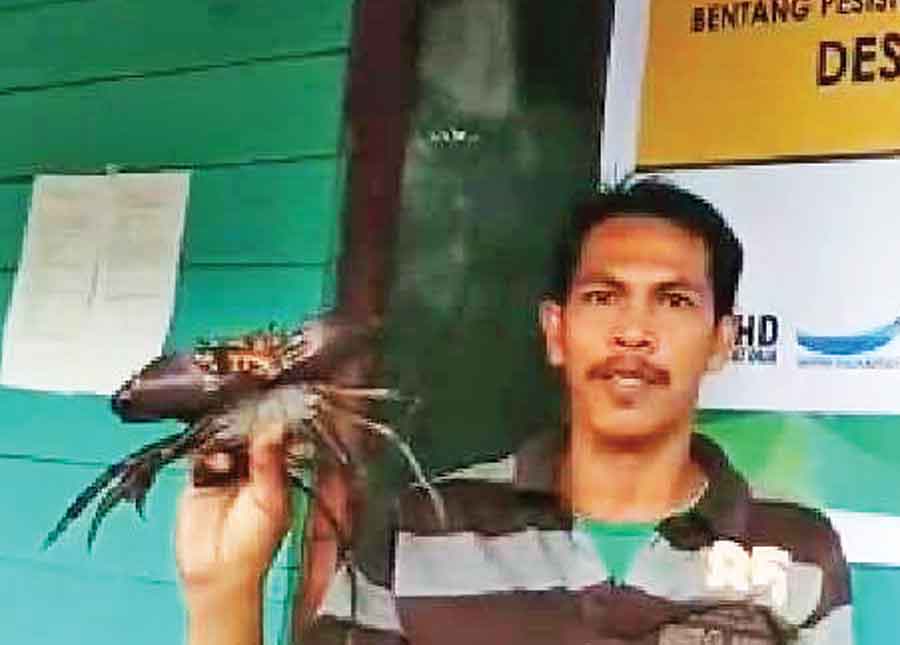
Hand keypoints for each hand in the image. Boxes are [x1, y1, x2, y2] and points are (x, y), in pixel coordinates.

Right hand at [176, 422, 292, 644]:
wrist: (216, 571)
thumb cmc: (252, 547)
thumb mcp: (271, 503)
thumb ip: (271, 466)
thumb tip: (274, 431)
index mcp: (279, 472)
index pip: (280, 437)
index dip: (278, 424)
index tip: (276, 412)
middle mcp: (254, 468)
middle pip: (251, 432)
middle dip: (249, 426)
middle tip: (250, 421)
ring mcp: (227, 471)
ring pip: (225, 439)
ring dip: (226, 438)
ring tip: (231, 447)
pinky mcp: (201, 477)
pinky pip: (200, 454)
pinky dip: (204, 452)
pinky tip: (213, 460)